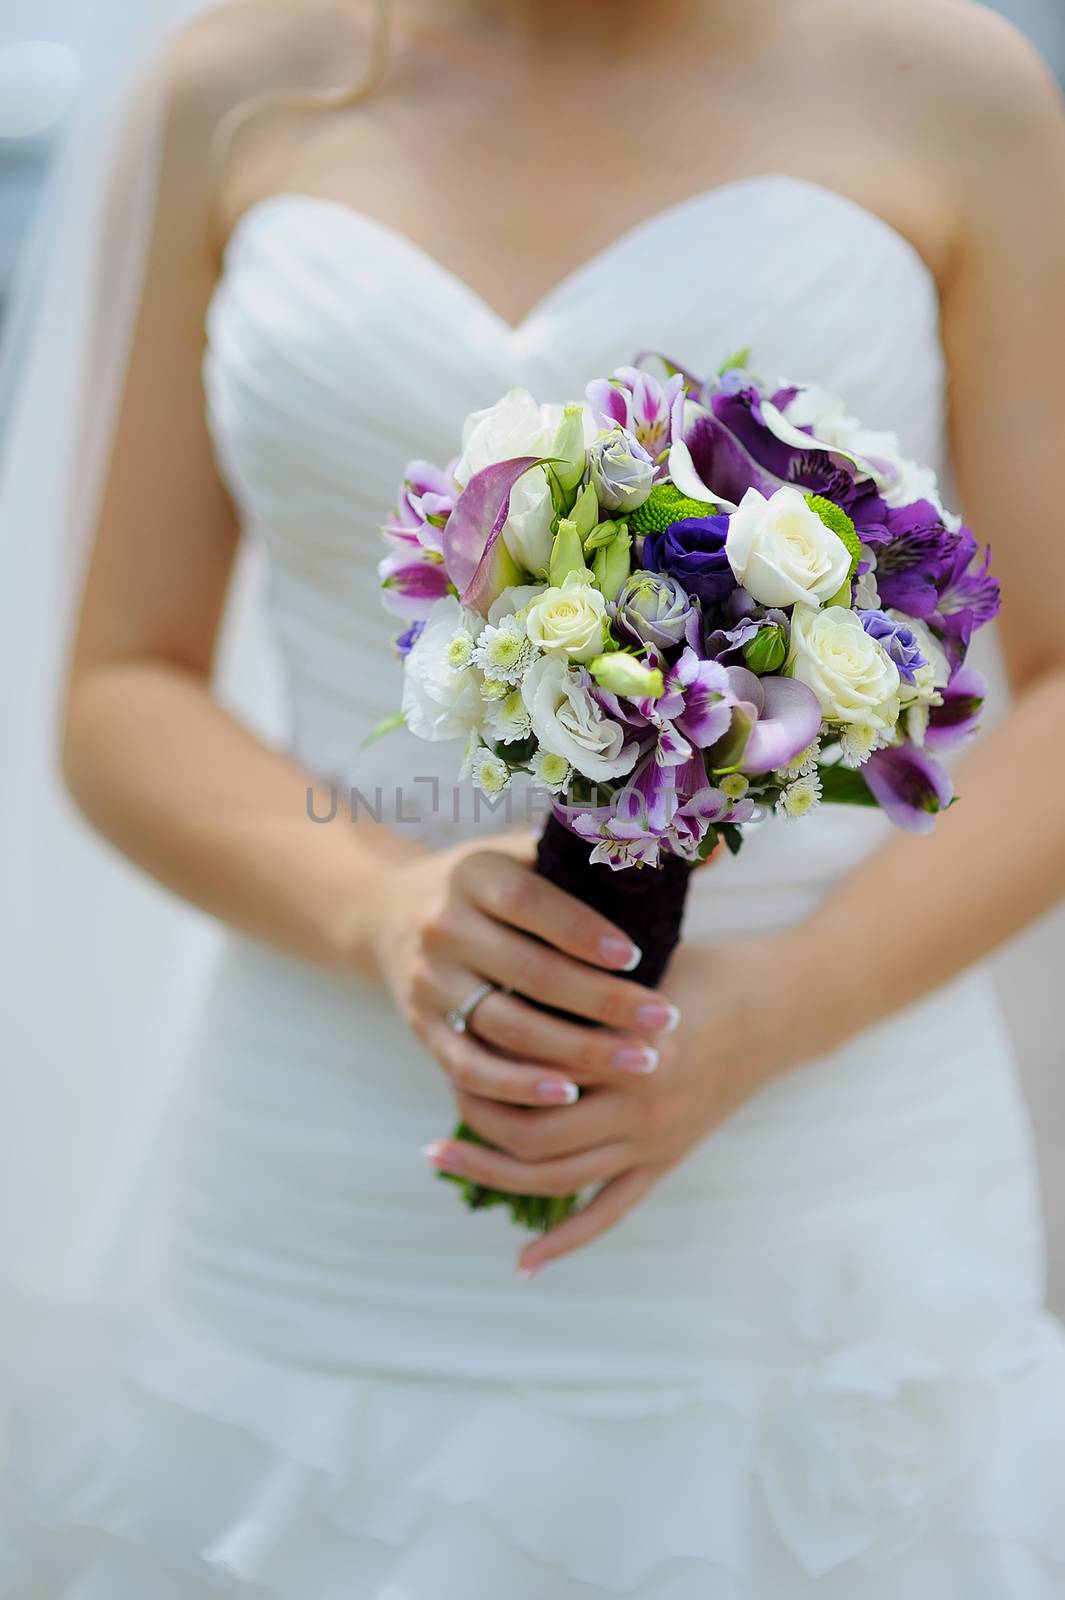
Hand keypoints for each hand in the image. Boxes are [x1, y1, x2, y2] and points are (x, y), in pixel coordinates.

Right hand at [368, 840, 683, 1112]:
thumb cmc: (492, 885)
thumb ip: (607, 850)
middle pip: (527, 973)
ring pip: (504, 1027)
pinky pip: (469, 1067)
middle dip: (601, 1002)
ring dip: (574, 1052)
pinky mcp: (423, 1029)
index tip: (635, 955)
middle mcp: (443, 927)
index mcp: (474, 875)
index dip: (581, 931)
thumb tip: (709, 847)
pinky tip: (567, 1096)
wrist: (389, 915)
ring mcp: (429, 983)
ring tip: (639, 1063)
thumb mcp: (530, 852)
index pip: (529, 903)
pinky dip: (516, 1086)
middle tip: (664, 1021)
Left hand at [424, 931, 836, 1274]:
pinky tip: (524, 1262)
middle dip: (476, 1120)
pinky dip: (567, 1242)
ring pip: (558, 1177)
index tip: (449, 1037)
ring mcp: (654, 1140)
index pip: (534, 1065)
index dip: (485, 1055)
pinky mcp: (666, 1161)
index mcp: (629, 1045)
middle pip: (534, 1131)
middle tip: (441, 1102)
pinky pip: (610, 1213)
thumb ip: (579, 972)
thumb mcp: (642, 958)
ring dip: (495, 1174)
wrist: (783, 1007)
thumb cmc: (706, 969)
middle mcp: (640, 1102)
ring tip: (444, 1158)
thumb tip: (500, 959)